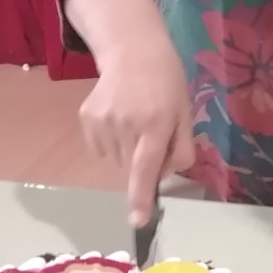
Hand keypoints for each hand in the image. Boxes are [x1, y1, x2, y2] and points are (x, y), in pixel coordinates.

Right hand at [78, 40, 193, 227]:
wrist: (132, 51)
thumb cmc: (166, 84)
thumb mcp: (185, 113)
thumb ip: (182, 149)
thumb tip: (163, 176)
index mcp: (156, 124)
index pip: (146, 167)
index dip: (141, 196)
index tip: (137, 221)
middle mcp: (127, 125)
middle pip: (132, 168)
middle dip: (144, 161)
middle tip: (153, 132)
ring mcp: (102, 122)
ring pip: (116, 160)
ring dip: (127, 151)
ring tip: (135, 120)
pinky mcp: (87, 118)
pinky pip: (100, 149)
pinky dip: (111, 142)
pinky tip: (118, 117)